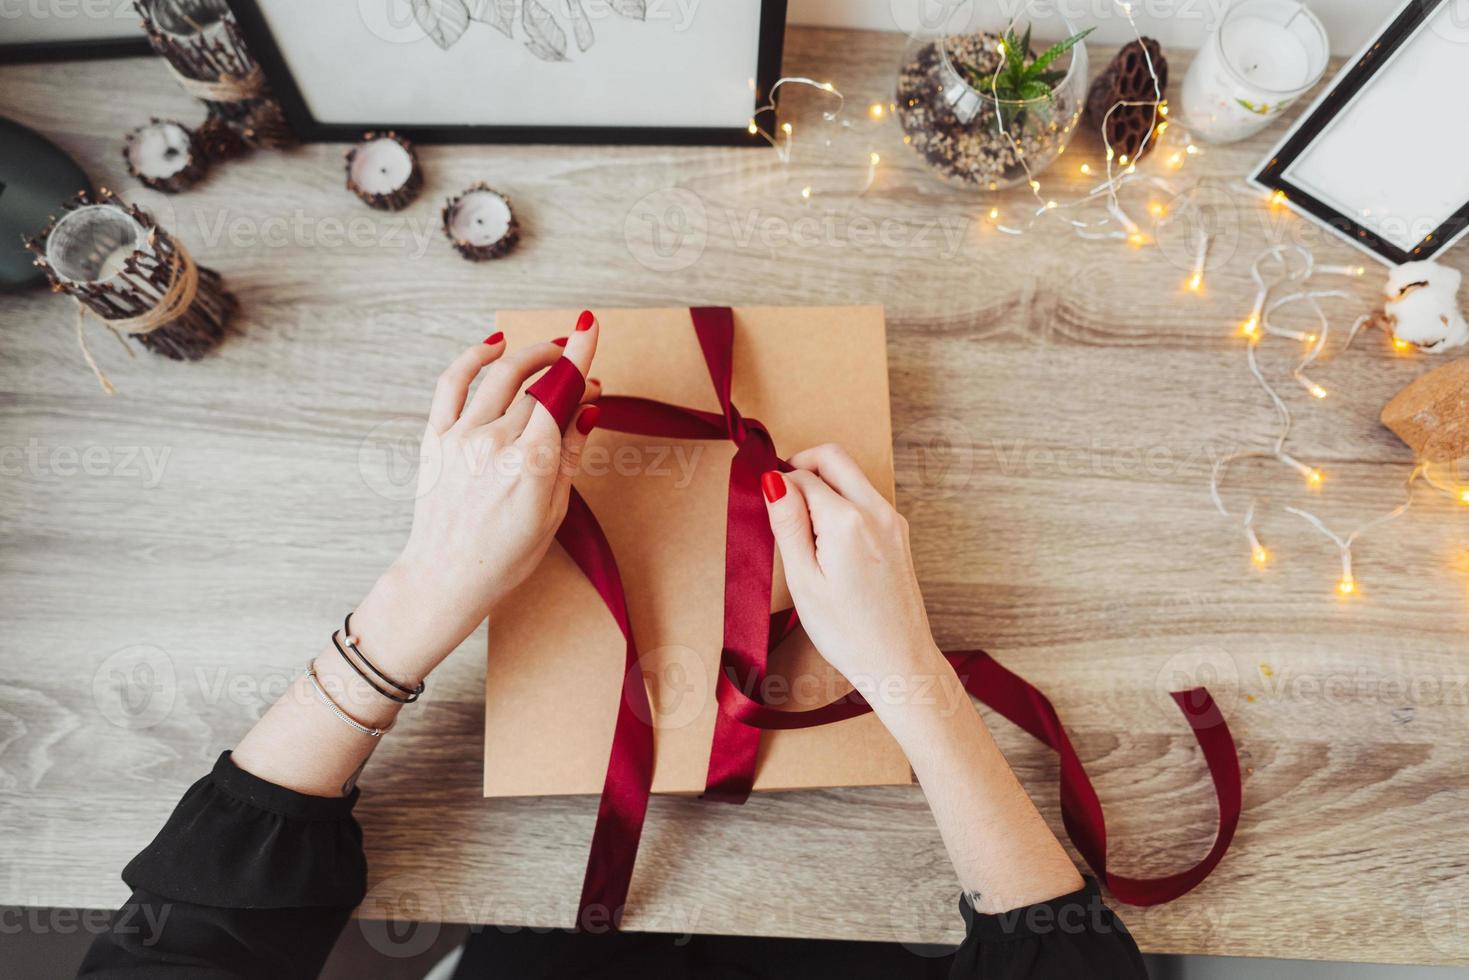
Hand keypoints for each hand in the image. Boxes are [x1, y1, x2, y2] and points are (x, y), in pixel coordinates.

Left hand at [354, 313, 601, 678]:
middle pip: (537, 387)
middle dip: (563, 367)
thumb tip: (588, 408)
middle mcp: (495, 444)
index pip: (560, 395)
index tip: (588, 326)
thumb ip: (571, 454)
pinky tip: (493, 345)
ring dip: (528, 356)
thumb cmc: (505, 556)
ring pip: (501, 377)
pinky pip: (452, 382)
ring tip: (547, 350)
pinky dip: (472, 356)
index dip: (578, 357)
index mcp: (531, 466)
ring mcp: (461, 438)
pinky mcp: (435, 438)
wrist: (446, 576)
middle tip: (578, 364)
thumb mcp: (554, 511)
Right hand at [761, 444, 940, 683]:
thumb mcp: (803, 580)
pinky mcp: (898, 532)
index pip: (801, 476)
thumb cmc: (847, 632)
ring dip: (823, 485)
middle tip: (781, 501)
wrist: (898, 661)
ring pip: (851, 475)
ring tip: (803, 531)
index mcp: (847, 520)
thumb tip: (772, 480)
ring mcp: (892, 519)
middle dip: (801, 466)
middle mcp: (876, 510)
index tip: (765, 507)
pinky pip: (865, 497)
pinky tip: (827, 541)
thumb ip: (788, 523)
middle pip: (833, 457)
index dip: (776, 486)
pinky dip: (841, 502)